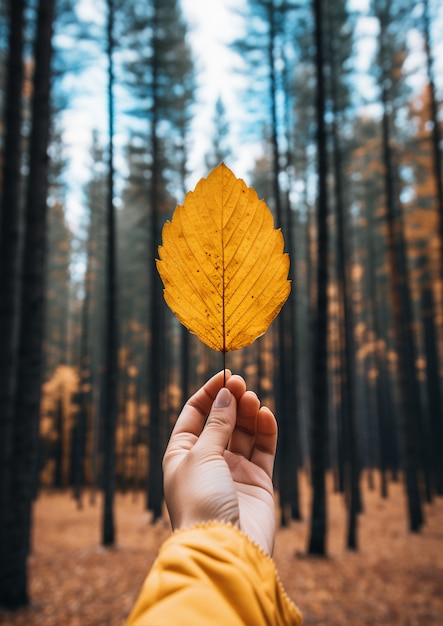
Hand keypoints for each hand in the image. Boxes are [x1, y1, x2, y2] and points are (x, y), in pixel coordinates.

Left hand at [163, 370, 277, 555]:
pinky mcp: (257, 482)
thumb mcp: (202, 454)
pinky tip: (265, 415)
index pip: (195, 414)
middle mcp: (207, 460)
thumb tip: (225, 394)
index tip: (225, 376)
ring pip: (243, 433)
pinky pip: (262, 450)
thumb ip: (217, 423)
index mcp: (182, 453)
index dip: (209, 393)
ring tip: (253, 400)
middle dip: (231, 401)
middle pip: (221, 421)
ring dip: (248, 413)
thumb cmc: (200, 500)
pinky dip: (265, 431)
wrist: (225, 548)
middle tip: (241, 385)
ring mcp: (233, 471)